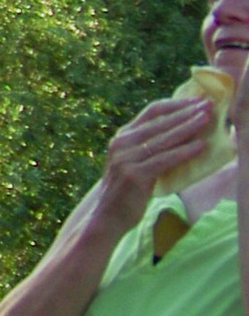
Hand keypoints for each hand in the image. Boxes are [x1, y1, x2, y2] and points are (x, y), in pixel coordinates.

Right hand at [97, 88, 220, 225]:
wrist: (107, 215)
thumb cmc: (127, 188)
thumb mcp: (133, 159)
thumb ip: (149, 144)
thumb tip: (183, 131)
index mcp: (123, 135)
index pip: (152, 111)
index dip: (177, 104)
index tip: (197, 100)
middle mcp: (122, 143)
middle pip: (161, 122)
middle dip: (187, 112)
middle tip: (208, 106)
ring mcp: (127, 159)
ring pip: (164, 139)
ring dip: (189, 128)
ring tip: (207, 120)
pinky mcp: (135, 175)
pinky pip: (165, 160)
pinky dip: (184, 152)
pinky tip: (200, 146)